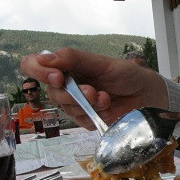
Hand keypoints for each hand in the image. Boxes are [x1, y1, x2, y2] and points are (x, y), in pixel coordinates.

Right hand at [20, 48, 167, 128]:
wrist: (146, 94)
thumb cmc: (125, 74)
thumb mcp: (100, 62)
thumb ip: (73, 58)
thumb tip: (46, 58)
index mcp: (65, 65)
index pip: (33, 65)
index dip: (38, 71)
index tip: (57, 77)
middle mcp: (66, 84)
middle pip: (50, 92)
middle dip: (72, 94)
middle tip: (93, 91)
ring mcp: (74, 103)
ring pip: (66, 108)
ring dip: (88, 104)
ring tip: (106, 97)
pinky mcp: (85, 120)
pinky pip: (80, 121)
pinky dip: (95, 114)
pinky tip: (108, 107)